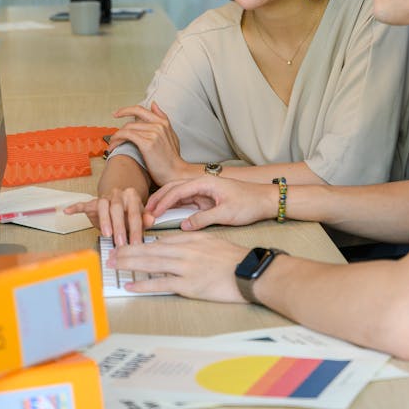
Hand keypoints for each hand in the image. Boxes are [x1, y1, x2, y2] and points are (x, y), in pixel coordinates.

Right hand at [65, 186, 146, 245]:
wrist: (118, 200)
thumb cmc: (128, 211)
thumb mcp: (138, 215)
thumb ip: (144, 219)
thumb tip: (152, 220)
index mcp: (131, 196)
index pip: (134, 213)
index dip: (136, 230)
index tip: (136, 244)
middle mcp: (118, 194)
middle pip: (117, 209)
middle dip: (119, 227)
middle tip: (121, 243)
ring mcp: (104, 198)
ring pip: (103, 206)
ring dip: (105, 221)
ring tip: (106, 234)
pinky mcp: (92, 202)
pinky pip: (83, 204)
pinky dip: (75, 207)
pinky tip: (67, 211)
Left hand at [108, 102, 191, 185]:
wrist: (175, 173)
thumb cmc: (172, 158)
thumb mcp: (171, 135)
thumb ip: (162, 118)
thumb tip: (153, 104)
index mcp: (163, 122)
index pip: (140, 110)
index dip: (126, 110)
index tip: (117, 113)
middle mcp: (158, 125)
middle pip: (131, 121)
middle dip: (119, 128)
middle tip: (112, 136)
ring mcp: (153, 133)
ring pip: (127, 128)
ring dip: (116, 137)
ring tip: (112, 145)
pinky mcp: (147, 143)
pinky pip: (127, 135)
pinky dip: (117, 140)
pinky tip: (114, 147)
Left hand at [108, 232, 247, 301]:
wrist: (248, 271)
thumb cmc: (234, 259)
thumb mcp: (212, 241)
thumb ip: (194, 242)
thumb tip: (178, 246)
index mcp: (191, 239)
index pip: (160, 240)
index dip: (141, 243)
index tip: (128, 245)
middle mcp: (184, 250)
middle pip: (150, 249)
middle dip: (128, 251)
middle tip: (111, 253)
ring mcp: (185, 267)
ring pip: (151, 262)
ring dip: (129, 263)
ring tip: (114, 264)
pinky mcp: (188, 284)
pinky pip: (161, 283)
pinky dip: (144, 283)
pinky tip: (131, 284)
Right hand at [144, 176, 276, 229]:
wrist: (265, 200)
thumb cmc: (249, 203)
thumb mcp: (226, 213)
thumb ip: (204, 219)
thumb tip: (185, 225)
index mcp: (206, 182)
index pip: (178, 190)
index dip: (163, 201)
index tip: (152, 213)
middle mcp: (202, 184)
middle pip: (173, 188)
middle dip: (157, 199)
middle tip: (144, 212)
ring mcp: (203, 191)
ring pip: (177, 194)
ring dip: (163, 203)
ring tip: (150, 214)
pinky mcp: (206, 199)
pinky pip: (185, 202)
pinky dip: (173, 208)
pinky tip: (165, 216)